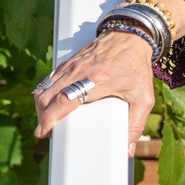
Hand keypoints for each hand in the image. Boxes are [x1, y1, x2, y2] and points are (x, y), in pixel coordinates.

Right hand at [33, 30, 156, 150]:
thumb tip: (128, 149)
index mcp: (96, 80)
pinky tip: (50, 103)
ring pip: (45, 87)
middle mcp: (78, 71)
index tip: (43, 130)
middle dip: (42, 115)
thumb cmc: (136, 66)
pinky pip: (50, 79)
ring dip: (41, 105)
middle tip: (46, 130)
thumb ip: (136, 124)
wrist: (130, 35)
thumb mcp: (143, 97)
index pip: (64, 99)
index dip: (50, 117)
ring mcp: (71, 66)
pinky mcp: (69, 63)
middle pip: (47, 94)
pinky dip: (45, 93)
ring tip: (47, 120)